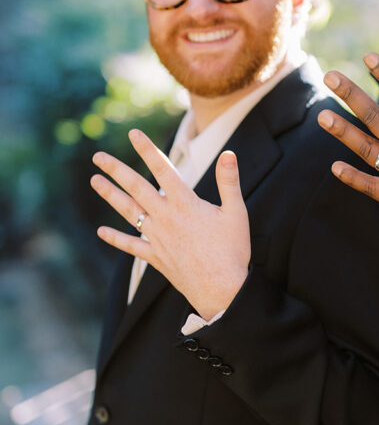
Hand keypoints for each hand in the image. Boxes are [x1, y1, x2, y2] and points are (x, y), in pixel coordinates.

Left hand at [91, 130, 250, 319]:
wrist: (222, 290)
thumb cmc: (233, 251)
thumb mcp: (237, 213)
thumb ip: (229, 182)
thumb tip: (229, 153)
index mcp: (186, 204)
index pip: (162, 170)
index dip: (147, 150)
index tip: (133, 134)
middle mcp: (166, 218)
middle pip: (136, 188)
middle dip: (116, 170)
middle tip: (98, 157)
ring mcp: (158, 238)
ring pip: (129, 212)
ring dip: (110, 196)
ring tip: (94, 181)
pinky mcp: (156, 257)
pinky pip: (132, 246)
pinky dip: (116, 239)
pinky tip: (101, 232)